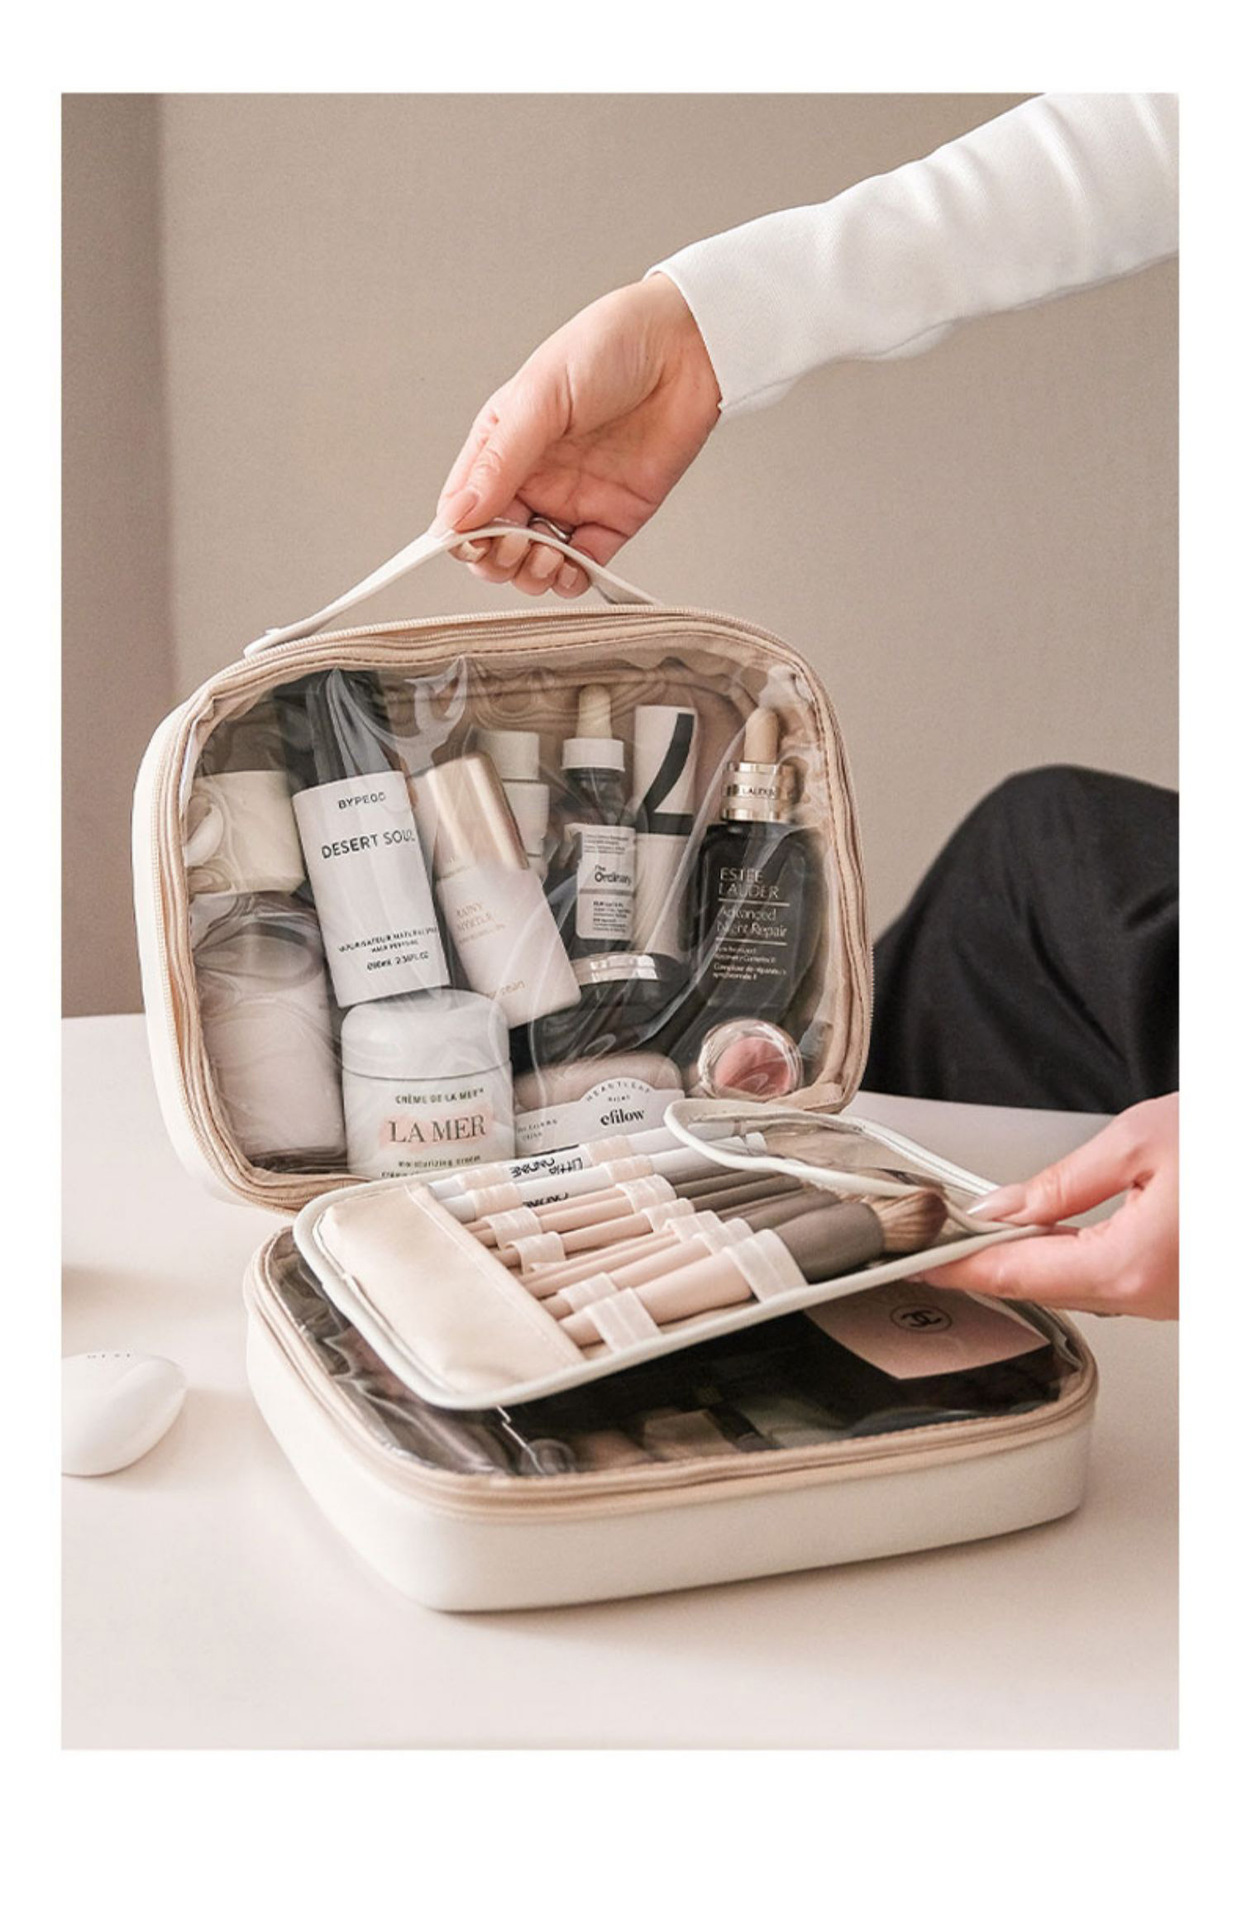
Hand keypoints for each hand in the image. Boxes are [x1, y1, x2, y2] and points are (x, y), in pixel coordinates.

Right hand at [432, 274, 720, 595]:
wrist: (684, 347)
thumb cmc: (608, 347)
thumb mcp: (540, 399)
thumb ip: (499, 462)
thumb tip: (455, 516)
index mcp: (502, 444)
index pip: (463, 507)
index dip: (461, 535)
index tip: (472, 542)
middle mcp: (533, 477)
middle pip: (494, 543)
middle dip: (496, 559)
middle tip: (515, 546)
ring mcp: (572, 500)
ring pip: (534, 562)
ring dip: (532, 574)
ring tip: (547, 557)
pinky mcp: (613, 518)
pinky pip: (584, 565)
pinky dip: (573, 579)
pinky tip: (572, 569)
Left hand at [925, 1094, 1178, 1319]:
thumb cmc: (1234, 1141)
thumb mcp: (1138, 1142)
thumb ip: (1063, 1181)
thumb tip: (1005, 1206)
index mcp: (1130, 1267)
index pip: (1017, 1274)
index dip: (960, 1266)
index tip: (919, 1262)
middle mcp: (1149, 1298)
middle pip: (1041, 1287)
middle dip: (986, 1262)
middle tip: (940, 1237)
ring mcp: (1167, 1302)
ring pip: (1074, 1289)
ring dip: (1029, 1263)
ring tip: (987, 1233)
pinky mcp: (1178, 1291)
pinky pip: (1107, 1284)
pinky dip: (1070, 1264)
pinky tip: (1050, 1240)